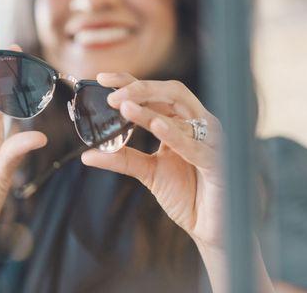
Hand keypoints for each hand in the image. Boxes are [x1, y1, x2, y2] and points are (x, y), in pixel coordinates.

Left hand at [81, 73, 224, 249]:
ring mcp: (212, 141)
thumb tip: (87, 155)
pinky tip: (158, 127)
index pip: (156, 92)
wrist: (213, 226)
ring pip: (182, 116)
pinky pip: (196, 147)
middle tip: (112, 97)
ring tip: (125, 107)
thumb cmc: (188, 195)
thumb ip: (122, 159)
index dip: (131, 82)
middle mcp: (199, 125)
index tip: (102, 79)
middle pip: (173, 93)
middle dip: (141, 89)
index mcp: (183, 122)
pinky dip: (176, 136)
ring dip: (152, 111)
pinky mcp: (219, 163)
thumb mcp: (149, 172)